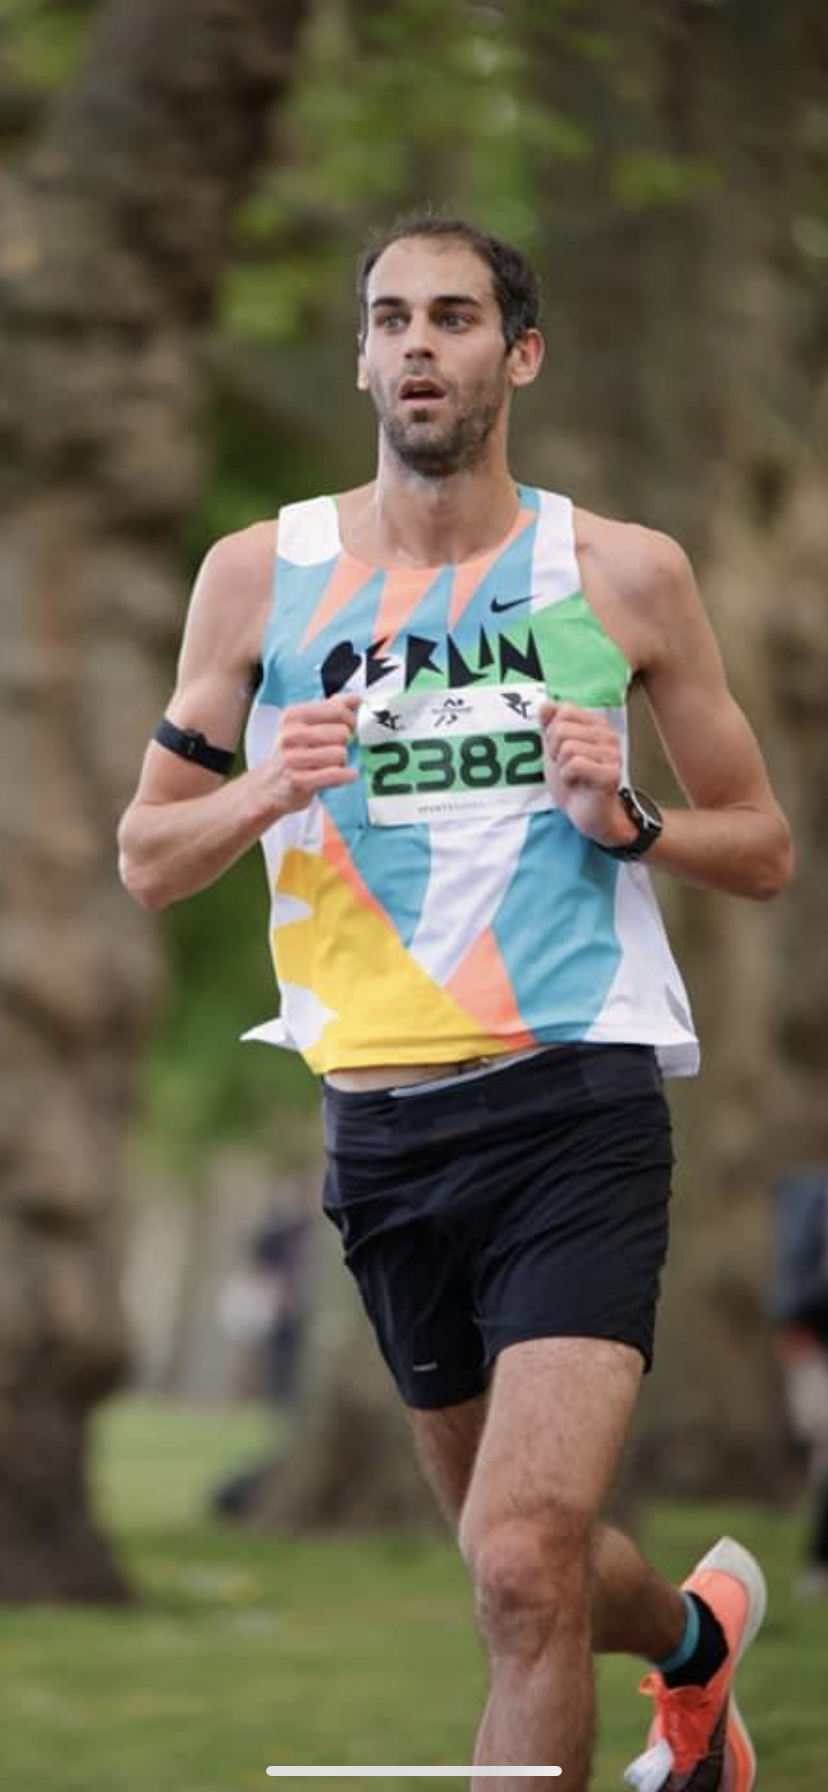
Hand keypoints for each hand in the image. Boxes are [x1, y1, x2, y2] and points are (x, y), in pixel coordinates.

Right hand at [260, 693, 360, 814]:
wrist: (269, 786)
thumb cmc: (292, 753)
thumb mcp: (303, 725)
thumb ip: (330, 709)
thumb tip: (355, 698)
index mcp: (292, 716)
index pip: (336, 709)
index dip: (350, 719)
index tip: (349, 725)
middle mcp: (290, 735)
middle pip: (342, 733)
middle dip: (345, 743)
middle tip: (335, 748)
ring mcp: (293, 759)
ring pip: (341, 754)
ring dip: (342, 761)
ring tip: (330, 763)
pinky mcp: (300, 781)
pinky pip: (336, 774)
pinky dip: (346, 775)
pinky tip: (343, 774)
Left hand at [538, 700, 635, 847]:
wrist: (586, 813)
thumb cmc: (573, 782)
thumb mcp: (554, 749)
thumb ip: (550, 725)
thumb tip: (545, 704)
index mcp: (596, 725)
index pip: (564, 711)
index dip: (552, 733)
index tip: (561, 752)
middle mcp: (608, 735)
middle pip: (562, 729)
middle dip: (554, 752)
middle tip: (566, 768)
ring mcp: (612, 754)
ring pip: (568, 748)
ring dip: (562, 768)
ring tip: (573, 777)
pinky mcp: (611, 773)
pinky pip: (575, 764)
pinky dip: (567, 777)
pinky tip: (577, 784)